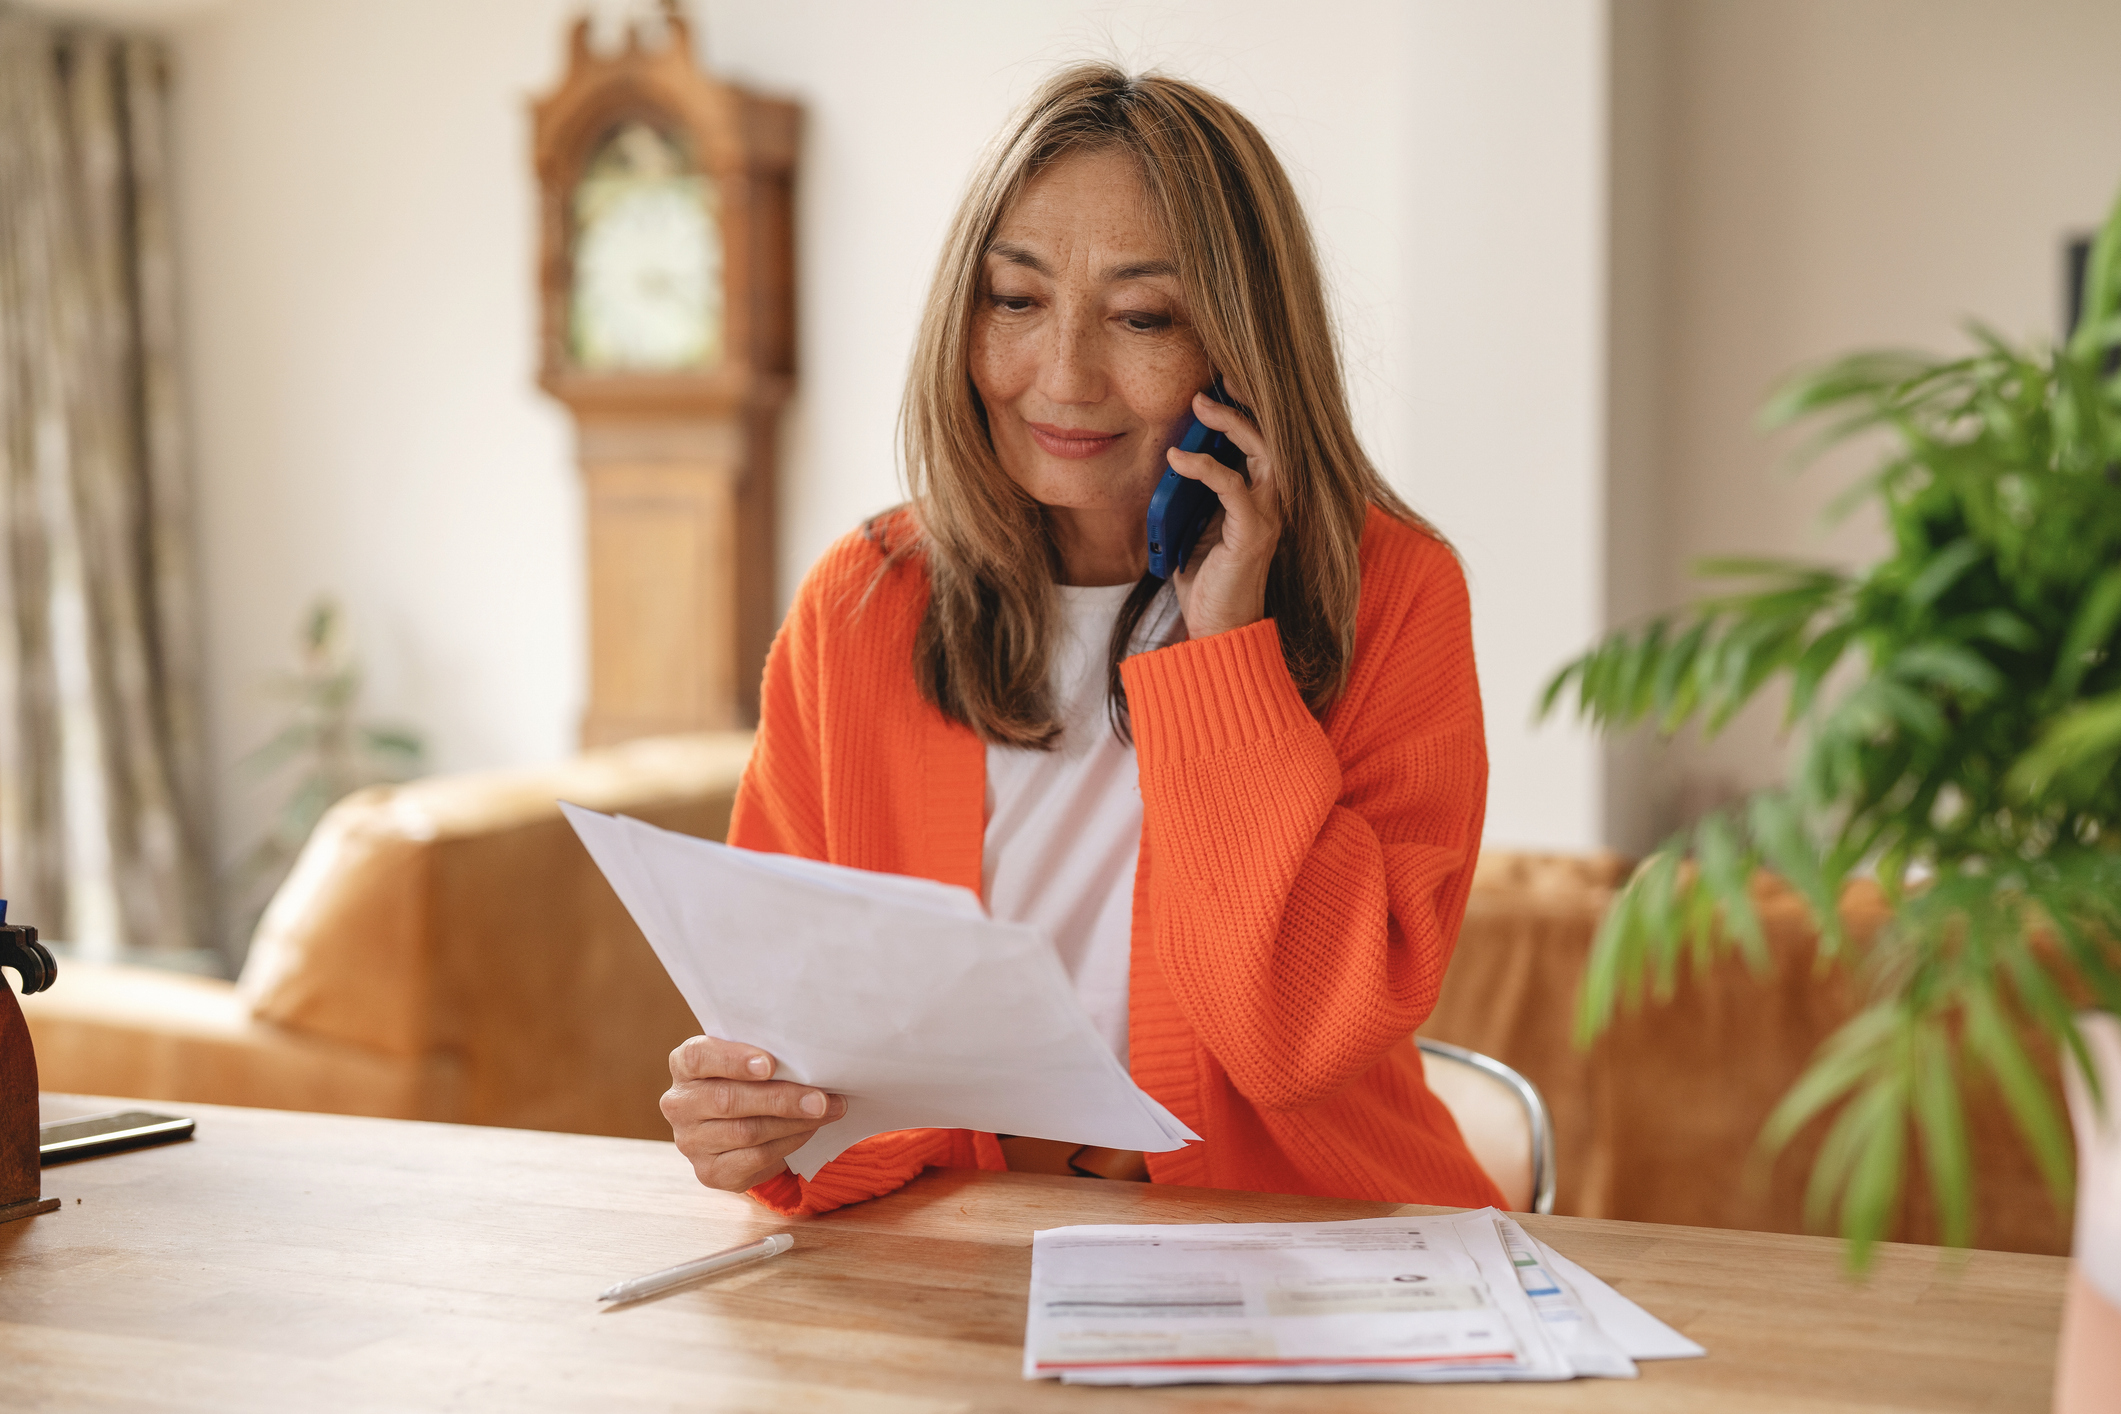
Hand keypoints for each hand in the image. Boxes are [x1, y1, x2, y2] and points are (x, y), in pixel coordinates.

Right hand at [660, 1035, 846, 1191]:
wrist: (737, 1124)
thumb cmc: (747, 1079)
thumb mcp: (747, 1059)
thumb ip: (764, 1056)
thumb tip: (810, 1061)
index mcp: (684, 1065)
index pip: (698, 1057)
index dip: (733, 1060)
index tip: (770, 1064)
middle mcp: (680, 1104)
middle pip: (728, 1100)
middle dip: (780, 1098)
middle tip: (820, 1098)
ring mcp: (691, 1142)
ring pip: (746, 1132)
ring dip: (793, 1123)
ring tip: (826, 1111)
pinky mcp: (710, 1172)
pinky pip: (756, 1158)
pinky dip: (789, 1143)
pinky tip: (809, 1130)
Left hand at [1166, 384, 1282, 639]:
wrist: (1218, 630)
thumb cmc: (1206, 583)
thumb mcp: (1192, 528)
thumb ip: (1188, 496)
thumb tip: (1168, 462)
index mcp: (1258, 497)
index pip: (1260, 443)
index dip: (1244, 411)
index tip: (1216, 384)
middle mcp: (1271, 502)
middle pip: (1270, 437)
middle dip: (1244, 404)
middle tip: (1213, 382)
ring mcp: (1267, 516)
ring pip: (1263, 453)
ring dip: (1232, 425)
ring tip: (1200, 406)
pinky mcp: (1252, 532)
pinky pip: (1232, 487)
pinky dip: (1204, 468)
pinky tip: (1178, 459)